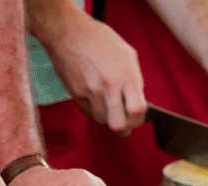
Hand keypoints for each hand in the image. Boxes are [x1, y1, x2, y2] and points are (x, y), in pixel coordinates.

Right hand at [43, 12, 146, 135]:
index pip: (137, 110)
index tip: (137, 119)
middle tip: (124, 123)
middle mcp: (108, 85)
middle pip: (118, 125)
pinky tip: (94, 95)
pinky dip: (93, 109)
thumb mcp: (127, 54)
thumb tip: (138, 100)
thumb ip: (135, 79)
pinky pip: (88, 112)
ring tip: (107, 103)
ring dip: (107, 117)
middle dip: (123, 129)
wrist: (69, 34)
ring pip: (102, 120)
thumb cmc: (99, 40)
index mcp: (125, 74)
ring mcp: (91, 92)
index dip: (138, 120)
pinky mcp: (76, 95)